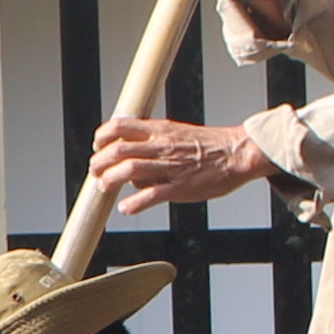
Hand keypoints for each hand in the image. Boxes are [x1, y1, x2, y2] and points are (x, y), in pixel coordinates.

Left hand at [87, 115, 268, 211]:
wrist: (238, 153)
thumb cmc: (209, 145)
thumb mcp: (176, 132)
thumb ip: (153, 139)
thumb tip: (131, 154)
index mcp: (160, 130)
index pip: (120, 126)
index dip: (102, 137)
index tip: (97, 147)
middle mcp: (162, 146)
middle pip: (119, 149)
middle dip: (100, 162)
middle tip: (95, 171)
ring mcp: (171, 167)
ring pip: (130, 169)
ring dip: (111, 179)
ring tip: (105, 186)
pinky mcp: (182, 187)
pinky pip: (152, 195)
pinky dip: (134, 203)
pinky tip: (126, 208)